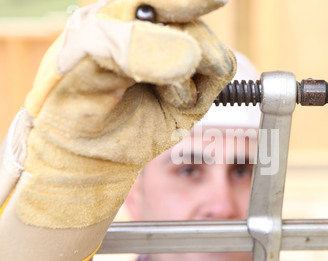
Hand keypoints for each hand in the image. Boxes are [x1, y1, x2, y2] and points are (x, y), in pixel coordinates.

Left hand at [0, 0, 234, 260]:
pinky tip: (175, 101)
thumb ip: (129, 53)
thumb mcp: (84, 73)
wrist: (88, 152)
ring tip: (158, 93)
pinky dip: (201, 90)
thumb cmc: (77, 107)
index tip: (216, 0)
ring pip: (212, 49)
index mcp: (119, 15)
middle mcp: (153, 31)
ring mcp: (179, 57)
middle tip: (145, 81)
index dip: (185, 1)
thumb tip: (188, 52)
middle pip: (191, 22)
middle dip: (177, 53)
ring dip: (188, 77)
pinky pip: (223, 71)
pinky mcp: (198, 84)